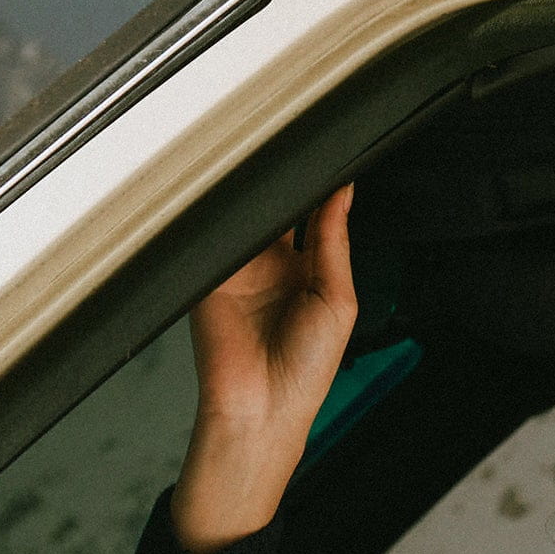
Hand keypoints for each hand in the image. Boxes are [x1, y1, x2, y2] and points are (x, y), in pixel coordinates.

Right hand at [171, 186, 357, 553]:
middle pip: (278, 206)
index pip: (315, 214)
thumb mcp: (337, 302)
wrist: (260, 407)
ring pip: (247, 212)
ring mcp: (240, 266)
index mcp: (310, 272)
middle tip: (299, 146)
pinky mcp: (210, 271)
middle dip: (288, 180)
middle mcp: (273, 265)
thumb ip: (335, 242)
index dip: (324, 186)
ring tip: (273, 165)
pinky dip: (226, 212)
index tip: (335, 152)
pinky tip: (240, 197)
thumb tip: (344, 192)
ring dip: (257, 192)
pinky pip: (216, 231)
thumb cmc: (306, 371)